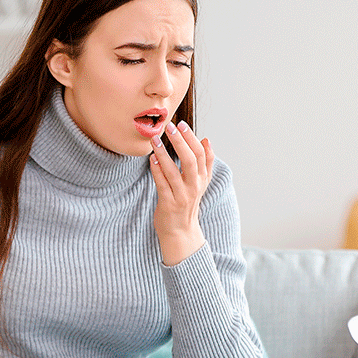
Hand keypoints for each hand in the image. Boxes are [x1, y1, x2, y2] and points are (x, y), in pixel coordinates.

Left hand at [149, 120, 213, 265]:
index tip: (182, 125)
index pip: (201, 155)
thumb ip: (205, 162)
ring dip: (164, 153)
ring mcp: (182, 196)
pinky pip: (162, 184)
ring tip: (155, 140)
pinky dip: (157, 170)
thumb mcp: (200, 183)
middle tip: (170, 127)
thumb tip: (206, 139)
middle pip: (190, 160)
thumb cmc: (187, 203)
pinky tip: (152, 159)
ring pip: (174, 171)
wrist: (180, 231)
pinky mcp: (168, 204)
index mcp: (202, 179)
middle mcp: (194, 187)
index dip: (192, 138)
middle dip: (180, 141)